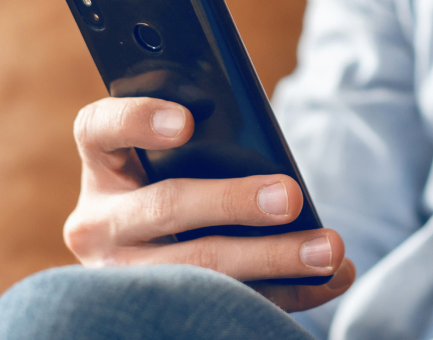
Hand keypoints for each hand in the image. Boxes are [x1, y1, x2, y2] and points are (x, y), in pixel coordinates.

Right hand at [63, 96, 355, 311]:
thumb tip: (269, 150)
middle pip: (165, 206)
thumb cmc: (176, 186)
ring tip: (328, 250)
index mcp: (105, 167)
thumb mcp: (172, 162)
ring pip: (197, 267)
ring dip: (273, 258)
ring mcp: (122, 276)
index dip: (138, 120)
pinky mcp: (158, 312)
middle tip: (291, 197)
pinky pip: (228, 305)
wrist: (145, 265)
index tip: (187, 122)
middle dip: (233, 202)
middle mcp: (100, 223)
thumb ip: (206, 144)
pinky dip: (289, 293)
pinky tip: (332, 279)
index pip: (100, 130)